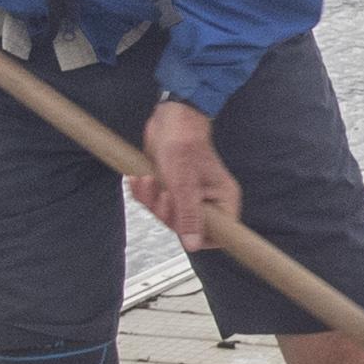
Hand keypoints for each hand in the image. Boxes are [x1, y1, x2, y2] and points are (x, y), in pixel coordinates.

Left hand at [133, 98, 239, 249]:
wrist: (169, 119)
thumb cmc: (184, 143)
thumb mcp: (184, 184)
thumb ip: (189, 216)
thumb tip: (193, 244)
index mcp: (223, 199)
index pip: (221, 234)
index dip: (202, 238)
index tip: (183, 228)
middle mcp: (209, 200)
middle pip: (187, 228)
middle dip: (167, 213)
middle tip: (165, 194)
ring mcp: (189, 196)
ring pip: (168, 217)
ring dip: (152, 201)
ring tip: (149, 181)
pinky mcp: (172, 190)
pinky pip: (156, 204)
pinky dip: (145, 194)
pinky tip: (141, 179)